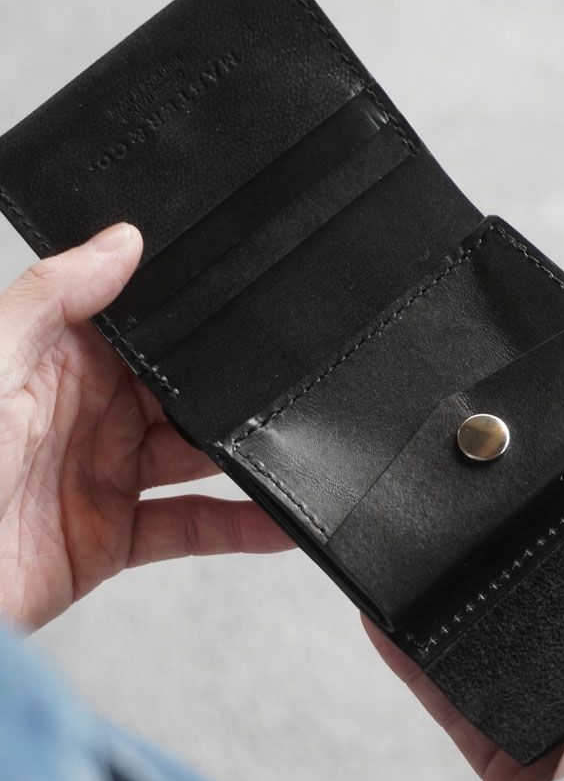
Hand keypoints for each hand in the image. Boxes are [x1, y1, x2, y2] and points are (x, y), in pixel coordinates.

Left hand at [0, 222, 292, 629]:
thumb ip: (52, 298)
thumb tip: (120, 242)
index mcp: (55, 363)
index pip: (139, 330)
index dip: (188, 320)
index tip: (244, 305)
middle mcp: (85, 417)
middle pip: (180, 394)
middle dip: (229, 390)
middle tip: (284, 385)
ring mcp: (102, 478)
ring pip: (194, 457)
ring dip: (243, 455)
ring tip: (294, 445)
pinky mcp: (113, 538)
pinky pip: (191, 526)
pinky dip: (240, 527)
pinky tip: (278, 521)